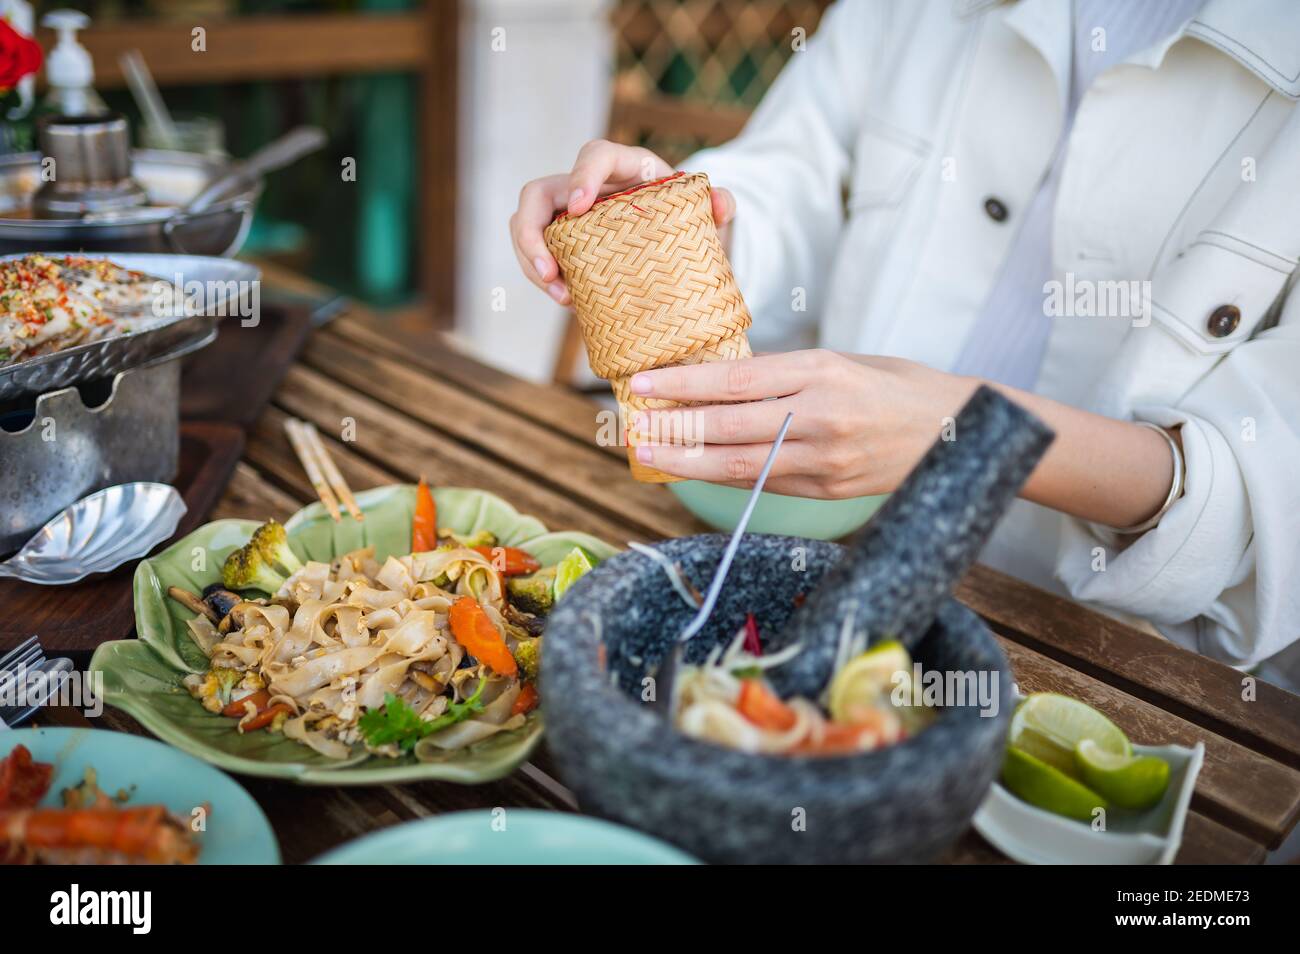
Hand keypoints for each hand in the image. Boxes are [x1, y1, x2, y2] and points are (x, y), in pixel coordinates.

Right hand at [510, 139, 735, 303]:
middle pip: (538, 194)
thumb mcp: (710, 217)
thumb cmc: (693, 222)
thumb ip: (721, 205)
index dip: (581, 177)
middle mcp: (590, 187)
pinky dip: (545, 280)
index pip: (594, 155)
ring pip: (526, 226)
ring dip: (531, 262)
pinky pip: (537, 255)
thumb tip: (723, 204)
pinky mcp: (564, 243)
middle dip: (531, 232)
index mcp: (627, 168)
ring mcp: (570, 216)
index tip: (578, 208)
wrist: (683, 243)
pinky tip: (569, 302)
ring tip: (560, 296)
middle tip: (549, 271)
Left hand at [630, 350, 977, 498]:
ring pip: (741, 465)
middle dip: (674, 427)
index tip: (645, 382)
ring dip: (688, 461)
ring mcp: (825, 460)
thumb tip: (723, 383)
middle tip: (631, 424)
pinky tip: (695, 471)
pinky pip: (765, 485)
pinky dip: (725, 478)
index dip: (684, 384)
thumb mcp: (845, 361)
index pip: (737, 380)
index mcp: (824, 372)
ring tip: (649, 453)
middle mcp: (821, 417)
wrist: (964, 431)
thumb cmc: (900, 385)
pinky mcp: (829, 489)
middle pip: (730, 426)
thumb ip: (787, 374)